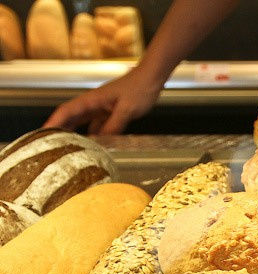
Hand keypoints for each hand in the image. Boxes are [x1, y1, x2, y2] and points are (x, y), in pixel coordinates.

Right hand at [43, 64, 164, 133]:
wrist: (151, 78)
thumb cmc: (140, 88)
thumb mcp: (128, 109)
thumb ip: (115, 124)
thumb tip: (102, 139)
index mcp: (92, 100)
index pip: (66, 111)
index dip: (54, 122)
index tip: (43, 133)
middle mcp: (93, 104)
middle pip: (70, 118)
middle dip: (58, 130)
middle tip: (48, 145)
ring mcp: (101, 108)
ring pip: (82, 122)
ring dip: (73, 133)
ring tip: (66, 148)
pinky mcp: (110, 112)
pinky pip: (97, 126)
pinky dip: (92, 135)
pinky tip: (92, 145)